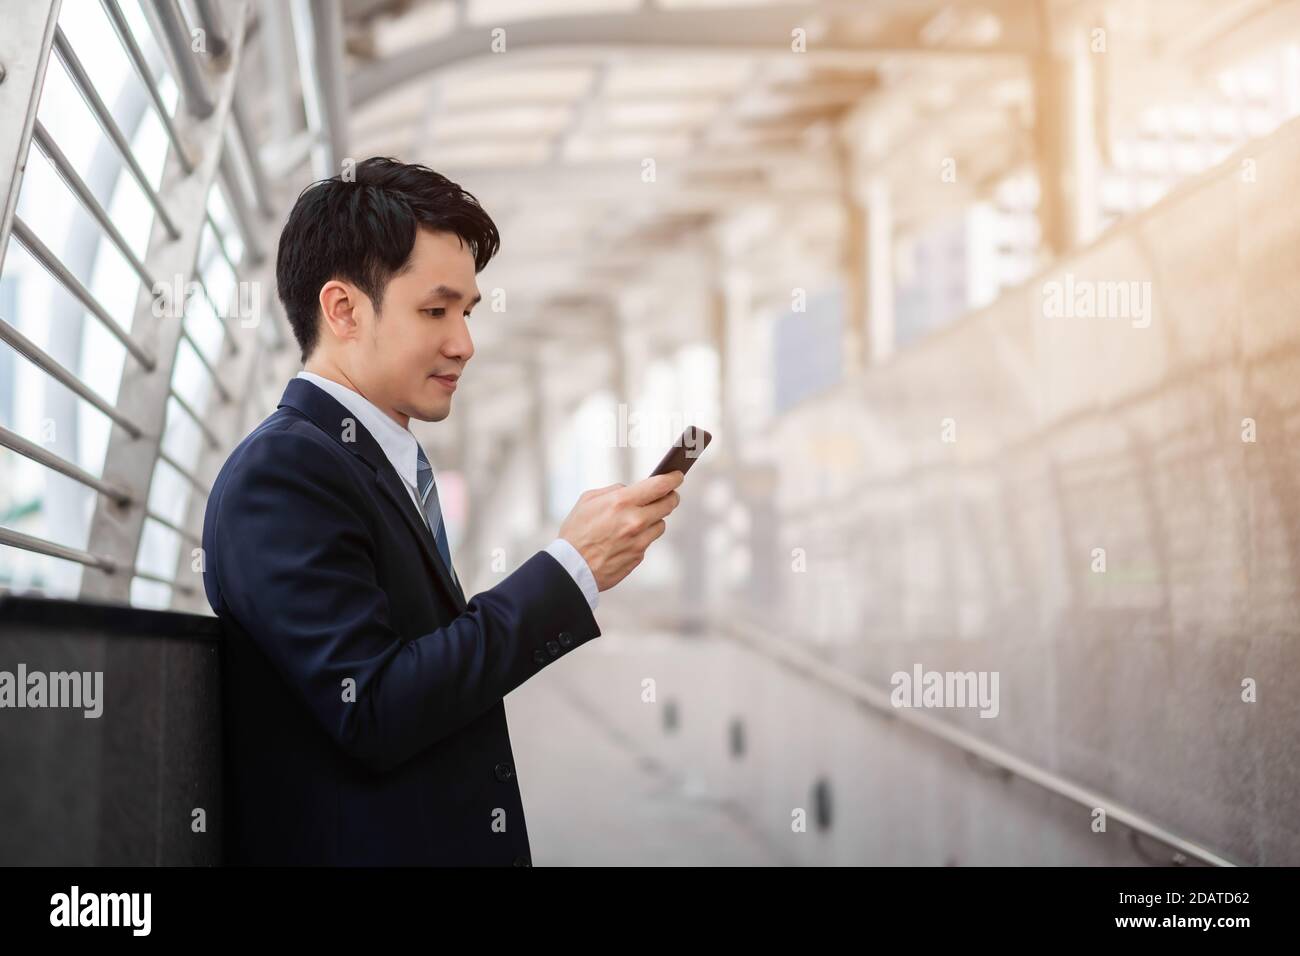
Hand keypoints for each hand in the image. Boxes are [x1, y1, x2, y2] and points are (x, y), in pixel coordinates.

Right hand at [557, 471, 683, 591]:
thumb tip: (631, 490)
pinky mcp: (638, 556)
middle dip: (670, 497)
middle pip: (668, 504)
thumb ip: (613, 491)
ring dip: (654, 519)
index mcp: (621, 502)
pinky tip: (626, 538)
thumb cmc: (576, 533)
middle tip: (668, 494)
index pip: (659, 485)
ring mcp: (639, 541)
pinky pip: (648, 541)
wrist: (571, 568)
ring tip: (638, 519)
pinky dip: (642, 536)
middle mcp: (634, 521)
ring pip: (661, 524)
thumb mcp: (588, 501)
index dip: (673, 479)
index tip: (677, 475)